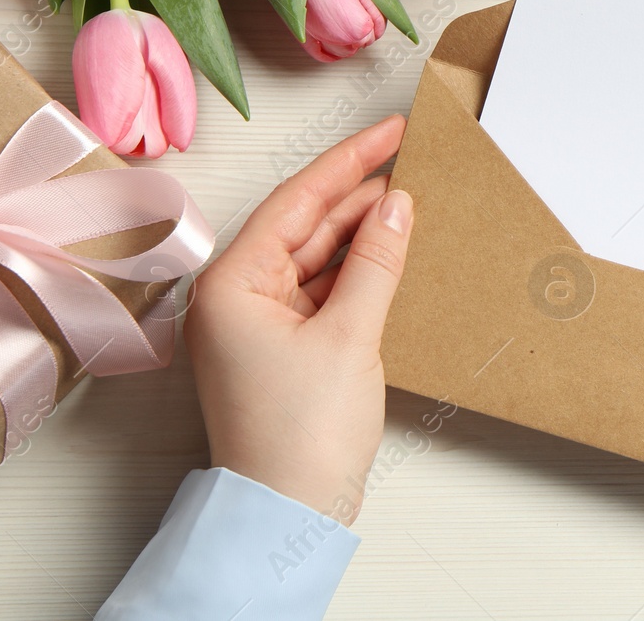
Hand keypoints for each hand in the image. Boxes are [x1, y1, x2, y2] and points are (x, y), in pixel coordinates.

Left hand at [184, 116, 413, 522]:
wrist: (287, 513)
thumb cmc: (300, 434)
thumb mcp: (350, 335)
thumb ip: (376, 261)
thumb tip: (398, 204)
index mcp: (231, 283)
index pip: (297, 199)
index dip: (350, 160)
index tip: (392, 129)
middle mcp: (235, 296)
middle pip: (304, 223)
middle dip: (358, 193)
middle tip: (412, 159)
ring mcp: (256, 323)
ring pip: (315, 255)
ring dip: (361, 231)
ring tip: (412, 199)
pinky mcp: (279, 347)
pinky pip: (320, 288)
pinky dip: (356, 269)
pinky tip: (392, 251)